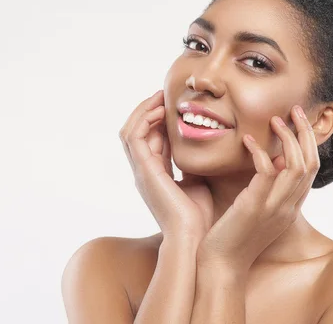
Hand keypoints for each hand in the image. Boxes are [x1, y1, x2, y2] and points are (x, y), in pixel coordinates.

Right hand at [119, 90, 213, 241]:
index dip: (157, 120)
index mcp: (154, 175)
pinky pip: (135, 137)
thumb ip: (192, 164)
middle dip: (146, 111)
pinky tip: (160, 111)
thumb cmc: (197, 216)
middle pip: (134, 132)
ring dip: (143, 111)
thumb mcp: (197, 181)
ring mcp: (141, 171)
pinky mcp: (144, 170)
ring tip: (159, 98)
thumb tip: (203, 147)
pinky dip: (145, 120)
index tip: (171, 105)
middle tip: (162, 95)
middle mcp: (143, 172)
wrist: (192, 237)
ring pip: (130, 131)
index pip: (149, 139)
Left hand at [196, 105, 320, 272]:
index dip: (309, 142)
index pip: (312, 169)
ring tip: (275, 119)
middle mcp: (288, 206)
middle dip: (306, 133)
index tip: (298, 121)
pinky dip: (259, 152)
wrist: (220, 266)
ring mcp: (274, 207)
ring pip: (295, 164)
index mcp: (290, 206)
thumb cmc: (232, 236)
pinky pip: (267, 172)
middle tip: (296, 110)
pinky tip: (246, 140)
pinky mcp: (255, 207)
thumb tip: (268, 161)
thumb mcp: (257, 210)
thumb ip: (267, 188)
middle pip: (310, 162)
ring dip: (287, 137)